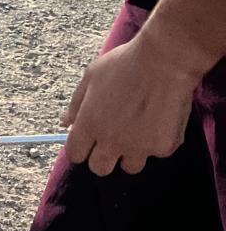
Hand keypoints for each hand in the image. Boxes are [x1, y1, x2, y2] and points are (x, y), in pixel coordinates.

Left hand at [64, 31, 198, 175]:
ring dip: (130, 153)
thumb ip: (76, 103)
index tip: (86, 141)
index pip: (75, 154)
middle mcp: (113, 141)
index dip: (80, 148)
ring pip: (130, 166)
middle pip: (99, 168)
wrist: (165, 62)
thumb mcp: (92, 77)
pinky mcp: (164, 148)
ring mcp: (140, 147)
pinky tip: (158, 118)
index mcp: (90, 124)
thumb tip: (65, 123)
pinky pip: (155, 152)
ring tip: (137, 129)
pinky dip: (155, 141)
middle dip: (102, 157)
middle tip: (111, 139)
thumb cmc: (124, 64)